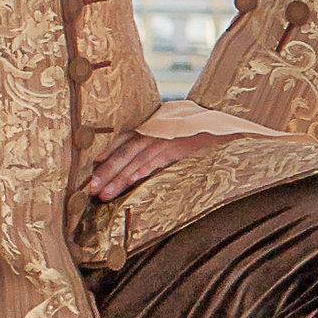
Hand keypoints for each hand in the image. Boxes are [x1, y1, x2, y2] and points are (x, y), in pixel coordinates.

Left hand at [86, 129, 241, 203]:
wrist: (230, 123)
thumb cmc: (203, 131)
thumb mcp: (176, 132)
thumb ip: (158, 146)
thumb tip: (136, 165)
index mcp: (152, 124)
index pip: (122, 139)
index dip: (104, 153)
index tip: (86, 168)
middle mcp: (155, 128)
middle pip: (124, 151)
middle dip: (105, 171)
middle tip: (86, 188)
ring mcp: (167, 137)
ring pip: (136, 158)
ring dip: (118, 177)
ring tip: (102, 194)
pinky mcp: (180, 146)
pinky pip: (158, 160)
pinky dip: (143, 171)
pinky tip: (130, 181)